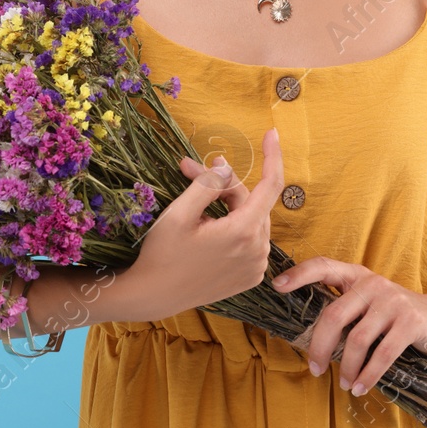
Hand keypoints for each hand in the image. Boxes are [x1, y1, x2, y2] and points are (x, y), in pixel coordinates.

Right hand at [119, 128, 285, 321]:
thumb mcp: (180, 212)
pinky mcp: (250, 277)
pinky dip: (234, 227)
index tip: (272, 132)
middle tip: (188, 170)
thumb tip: (226, 168)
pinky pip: (250, 240)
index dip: (273, 156)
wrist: (154, 296)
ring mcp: (256, 266)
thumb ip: (207, 185)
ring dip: (227, 205)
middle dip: (223, 184)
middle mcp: (257, 251)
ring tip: (195, 201)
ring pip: (250, 220)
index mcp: (243, 232)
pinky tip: (207, 228)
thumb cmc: (162, 252)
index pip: (270, 185)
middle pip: (250, 201)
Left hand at [271, 257, 426, 395]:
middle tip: (315, 369)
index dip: (299, 274)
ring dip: (347, 368)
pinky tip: (361, 388)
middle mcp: (372, 284)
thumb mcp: (370, 306)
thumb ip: (345, 311)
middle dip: (319, 347)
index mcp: (357, 276)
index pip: (323, 266)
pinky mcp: (410, 322)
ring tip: (345, 384)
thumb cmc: (397, 317)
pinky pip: (382, 354)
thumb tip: (310, 339)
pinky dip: (368, 375)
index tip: (276, 286)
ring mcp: (393, 301)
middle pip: (333, 316)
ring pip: (357, 339)